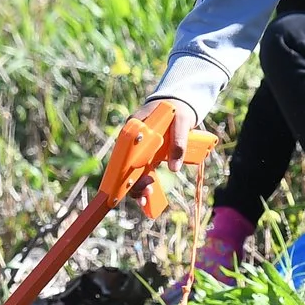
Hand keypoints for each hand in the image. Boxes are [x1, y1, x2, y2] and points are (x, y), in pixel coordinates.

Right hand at [130, 99, 196, 216]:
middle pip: (126, 164)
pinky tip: (148, 196)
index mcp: (135, 126)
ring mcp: (138, 148)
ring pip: (132, 171)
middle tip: (146, 193)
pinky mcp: (146, 155)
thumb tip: (174, 168)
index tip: (128, 182)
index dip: (123, 168)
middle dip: (133, 183)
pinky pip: (141, 172)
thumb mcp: (182, 122)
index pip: (124, 149)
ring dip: (137, 187)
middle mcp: (132, 139)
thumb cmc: (178, 110)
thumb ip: (179, 142)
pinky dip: (144, 184)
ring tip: (147, 199)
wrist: (178, 104)